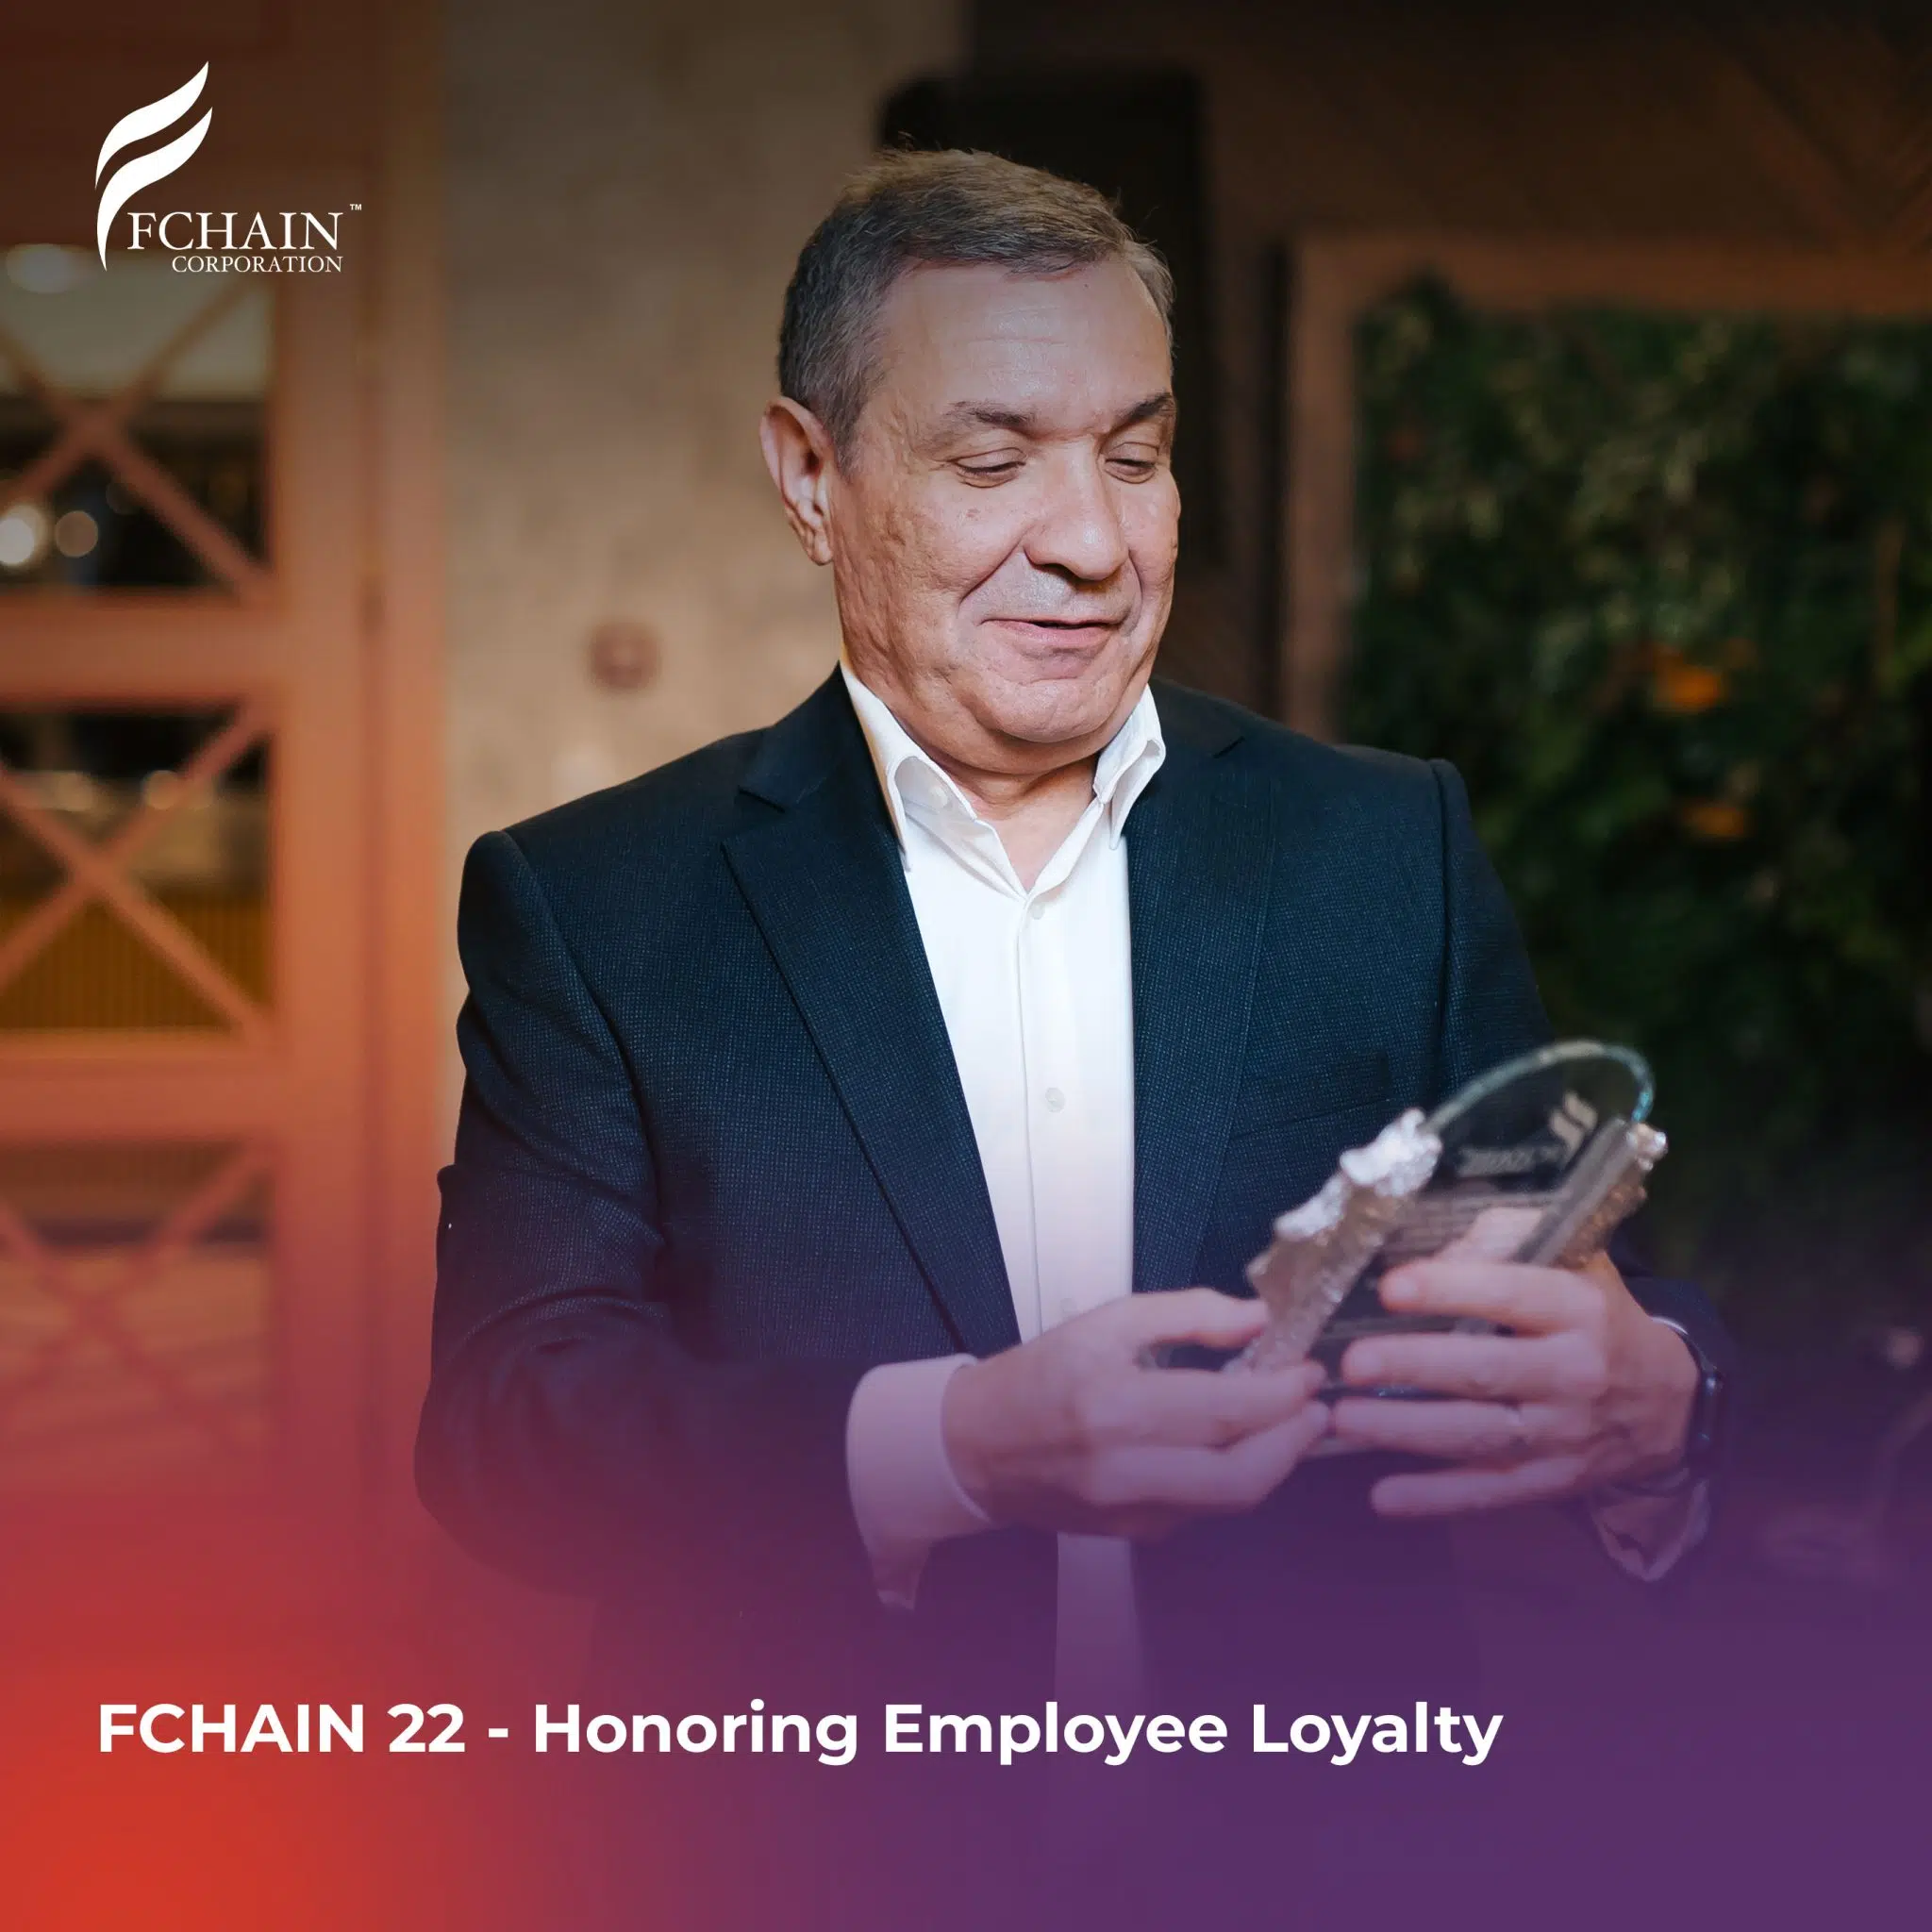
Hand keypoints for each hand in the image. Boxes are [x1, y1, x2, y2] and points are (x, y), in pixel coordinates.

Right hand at [941, 1289, 1330, 1537]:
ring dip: (1274, 1463)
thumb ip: (1189, 1315)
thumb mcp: (1109, 1322)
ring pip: (1230, 1500)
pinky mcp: (1133, 1535)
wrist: (978, 1446)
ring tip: (1291, 1427)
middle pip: (1241, 1474)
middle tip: (1315, 1409)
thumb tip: (1260, 1318)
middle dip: (1293, 1441)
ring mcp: (1130, 1511)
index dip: (1282, 1392)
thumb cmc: (1042, 1374)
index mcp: (1115, 1406)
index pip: (1226, 1409)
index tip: (1307, 1369)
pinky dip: (1233, 1479)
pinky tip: (1240, 1448)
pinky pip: (1203, 1510)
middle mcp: (1125, 1470)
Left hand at [1328, 1208, 1696, 1517]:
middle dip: (1414, 1366)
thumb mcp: (1576, 1266)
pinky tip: (1383, 1497)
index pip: (1510, 1295)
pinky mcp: (1554, 1481)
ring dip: (1407, 1430)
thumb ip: (1509, 1245)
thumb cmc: (1599, 1319)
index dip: (1449, 1291)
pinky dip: (1436, 1499)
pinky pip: (1490, 1492)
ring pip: (1479, 1435)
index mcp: (1579, 1309)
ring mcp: (1564, 1434)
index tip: (1389, 1288)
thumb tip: (1436, 1245)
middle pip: (1486, 1371)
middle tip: (1351, 1363)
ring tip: (1346, 1419)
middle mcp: (1574, 1373)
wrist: (1670, 1404)